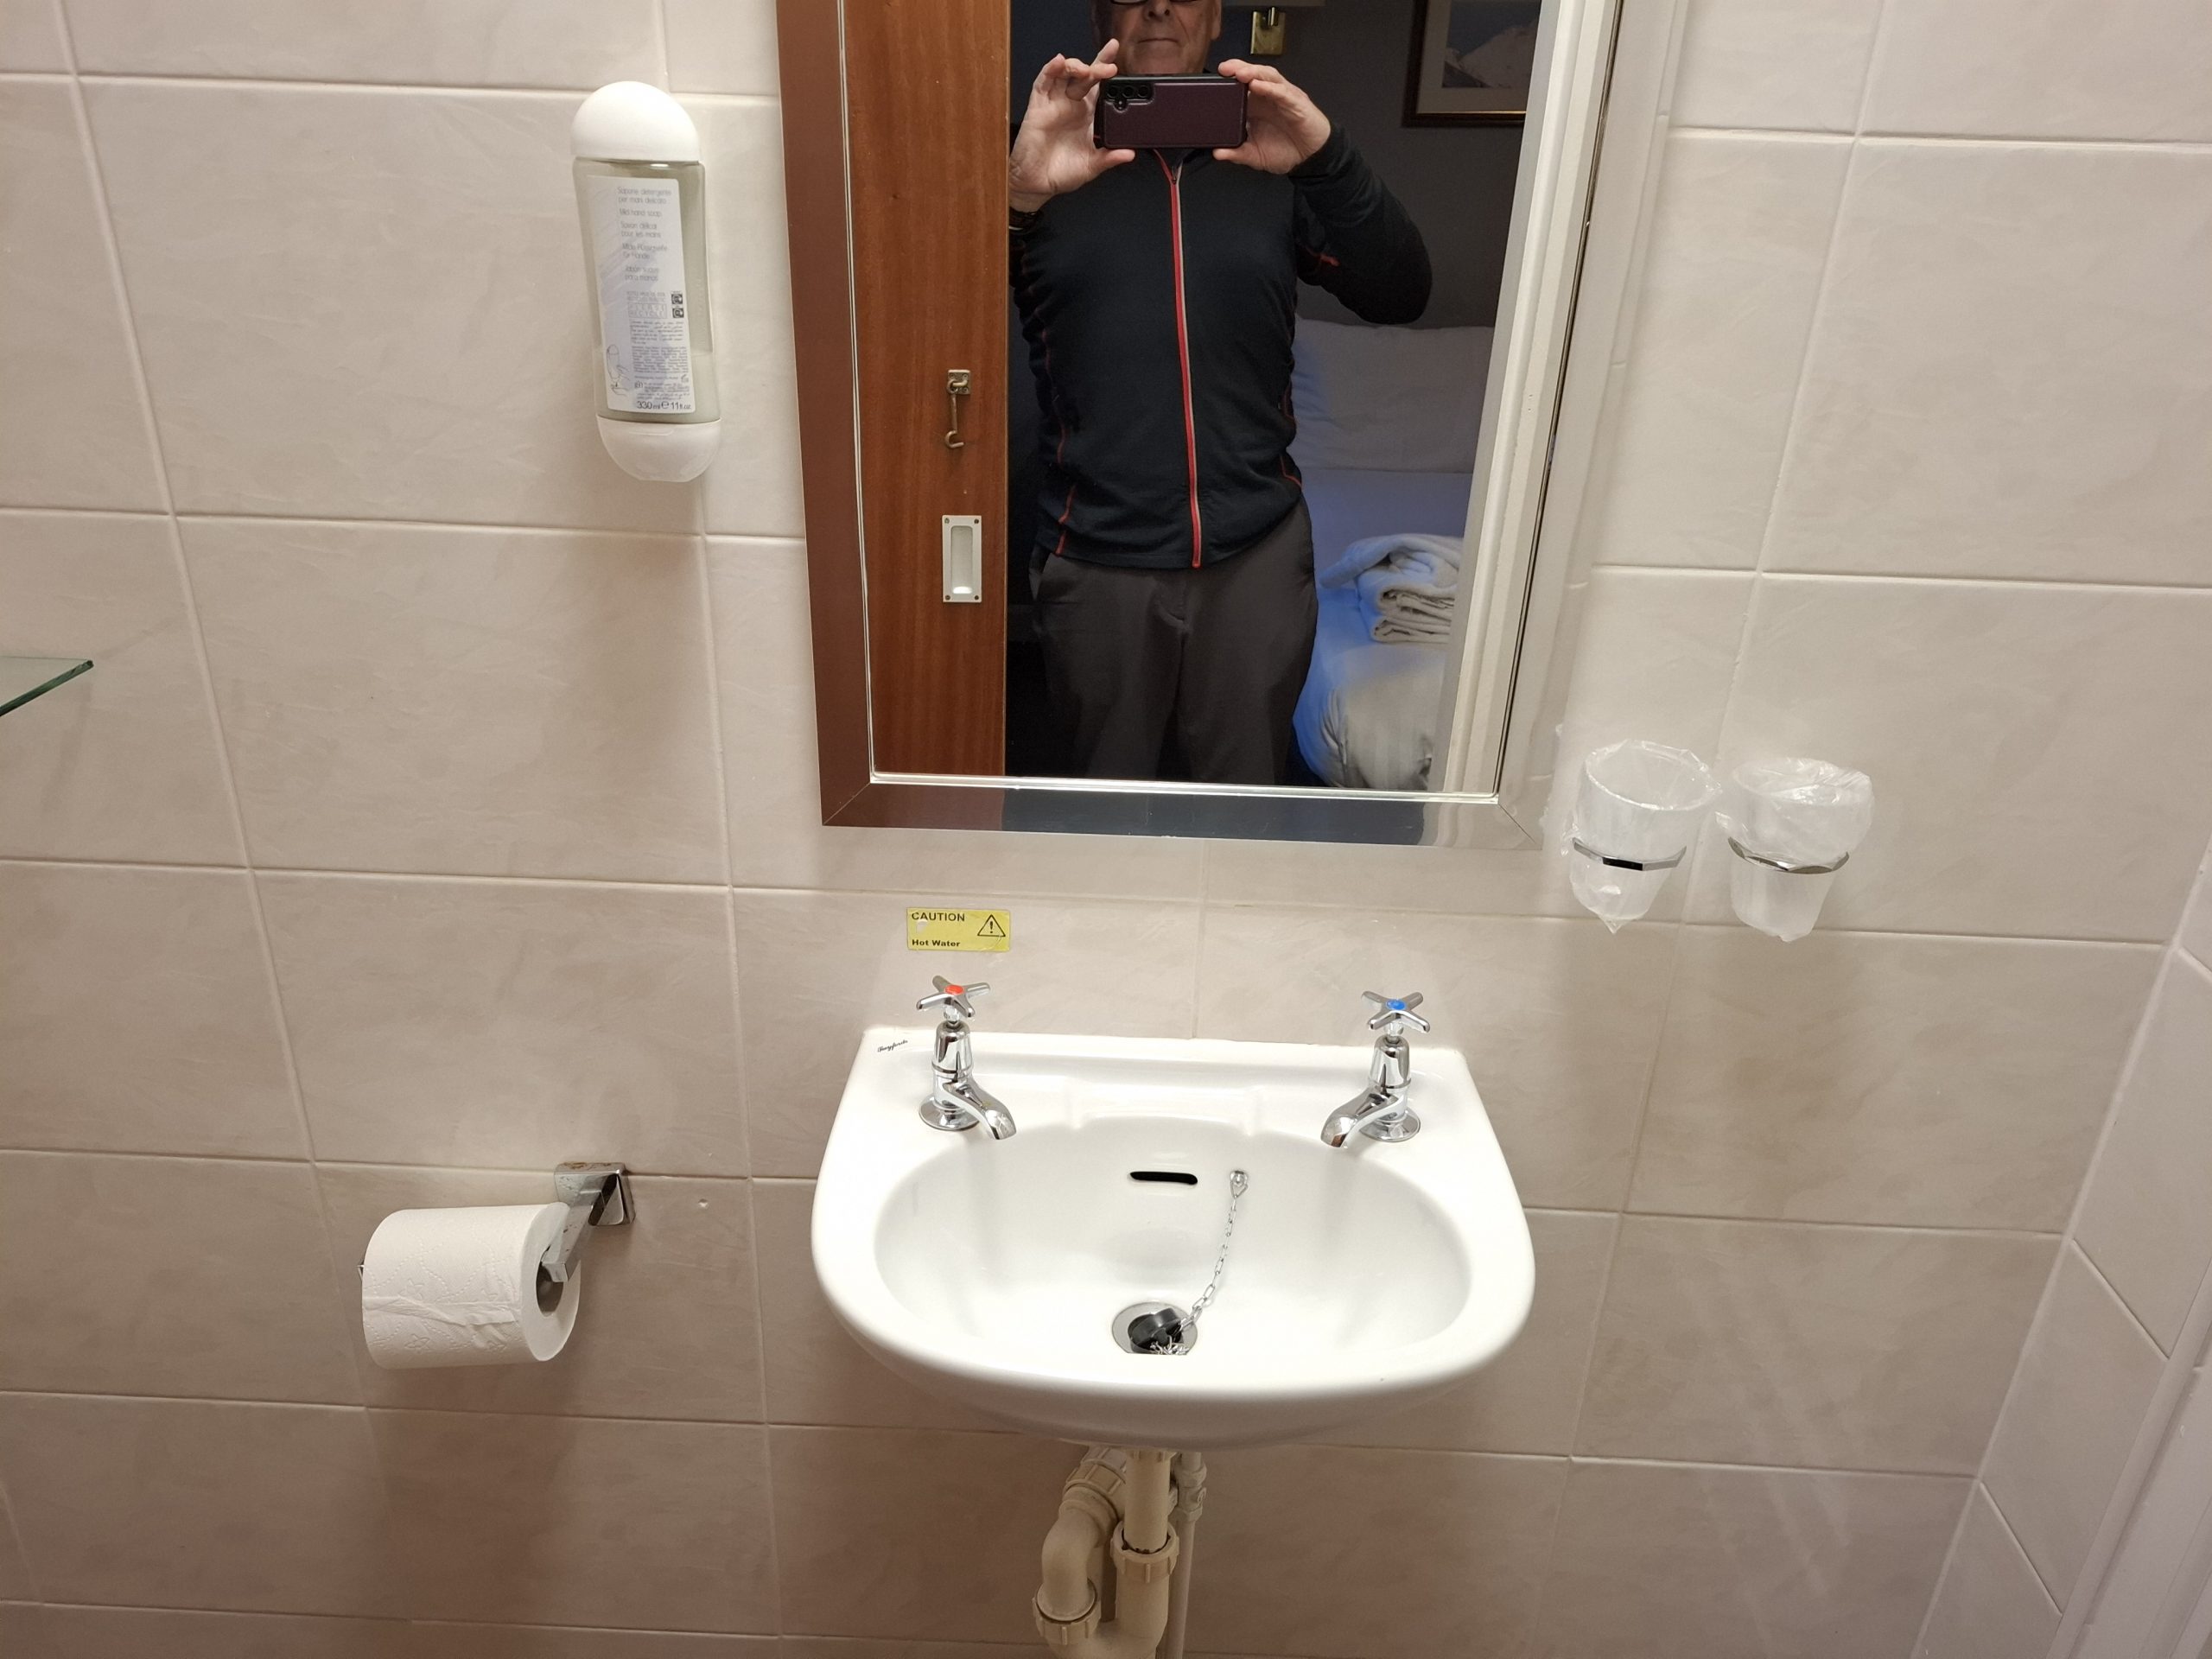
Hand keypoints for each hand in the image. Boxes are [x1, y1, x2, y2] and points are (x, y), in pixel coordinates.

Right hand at [1009, 43, 1136, 212]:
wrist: (1038, 185)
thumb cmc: (1062, 173)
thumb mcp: (1092, 165)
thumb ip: (1110, 158)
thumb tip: (1130, 154)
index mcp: (1085, 114)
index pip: (1097, 84)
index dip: (1105, 66)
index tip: (1116, 52)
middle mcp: (1070, 105)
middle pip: (1083, 75)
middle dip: (1096, 67)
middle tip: (1109, 68)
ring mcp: (1054, 104)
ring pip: (1064, 74)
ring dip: (1075, 66)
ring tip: (1087, 70)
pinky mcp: (1038, 108)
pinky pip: (1043, 83)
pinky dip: (1050, 70)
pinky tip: (1058, 62)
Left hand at [1211, 59, 1330, 172]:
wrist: (1311, 158)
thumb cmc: (1286, 151)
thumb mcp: (1256, 155)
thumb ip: (1237, 153)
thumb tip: (1217, 153)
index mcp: (1257, 106)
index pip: (1241, 86)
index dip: (1229, 79)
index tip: (1214, 78)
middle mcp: (1269, 97)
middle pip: (1253, 75)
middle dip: (1238, 68)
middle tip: (1224, 68)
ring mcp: (1283, 97)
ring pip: (1268, 77)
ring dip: (1253, 72)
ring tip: (1239, 72)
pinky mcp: (1297, 103)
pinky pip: (1283, 92)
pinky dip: (1270, 87)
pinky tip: (1258, 85)